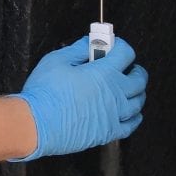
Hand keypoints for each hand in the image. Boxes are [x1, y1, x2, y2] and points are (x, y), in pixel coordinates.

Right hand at [10, 36, 146, 160]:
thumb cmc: (44, 93)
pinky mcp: (108, 132)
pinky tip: (131, 113)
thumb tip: (88, 43)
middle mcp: (115, 94)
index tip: (114, 46)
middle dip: (134, 69)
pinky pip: (131, 125)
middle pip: (139, 79)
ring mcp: (114, 114)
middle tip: (127, 66)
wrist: (36, 125)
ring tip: (130, 89)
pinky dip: (135, 117)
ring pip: (138, 102)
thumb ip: (77, 49)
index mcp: (104, 73)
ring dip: (137, 92)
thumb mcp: (56, 60)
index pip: (126, 53)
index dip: (121, 46)